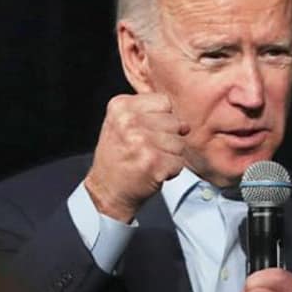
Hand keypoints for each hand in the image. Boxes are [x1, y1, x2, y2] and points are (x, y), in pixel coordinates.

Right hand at [84, 93, 188, 221]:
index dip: (161, 119)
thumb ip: (148, 112)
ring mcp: (141, 141)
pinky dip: (170, 170)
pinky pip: (179, 162)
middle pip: (174, 122)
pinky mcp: (152, 162)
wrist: (106, 190)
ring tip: (149, 160)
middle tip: (146, 149)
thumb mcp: (121, 123)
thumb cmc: (117, 157)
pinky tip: (153, 171)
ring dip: (169, 155)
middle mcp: (129, 121)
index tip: (147, 131)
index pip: (164, 102)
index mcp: (121, 106)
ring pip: (179, 143)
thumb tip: (185, 124)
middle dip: (167, 138)